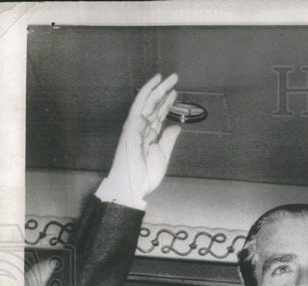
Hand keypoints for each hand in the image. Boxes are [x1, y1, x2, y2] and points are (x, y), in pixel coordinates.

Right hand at [104, 73, 180, 200]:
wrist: (132, 187)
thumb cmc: (144, 175)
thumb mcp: (163, 155)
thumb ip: (169, 139)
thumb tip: (177, 126)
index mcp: (149, 135)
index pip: (159, 114)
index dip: (167, 103)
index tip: (175, 92)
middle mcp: (141, 127)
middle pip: (154, 105)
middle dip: (164, 91)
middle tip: (174, 78)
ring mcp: (135, 126)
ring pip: (147, 102)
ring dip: (157, 89)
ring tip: (167, 78)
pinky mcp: (131, 127)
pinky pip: (138, 107)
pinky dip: (146, 95)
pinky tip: (153, 85)